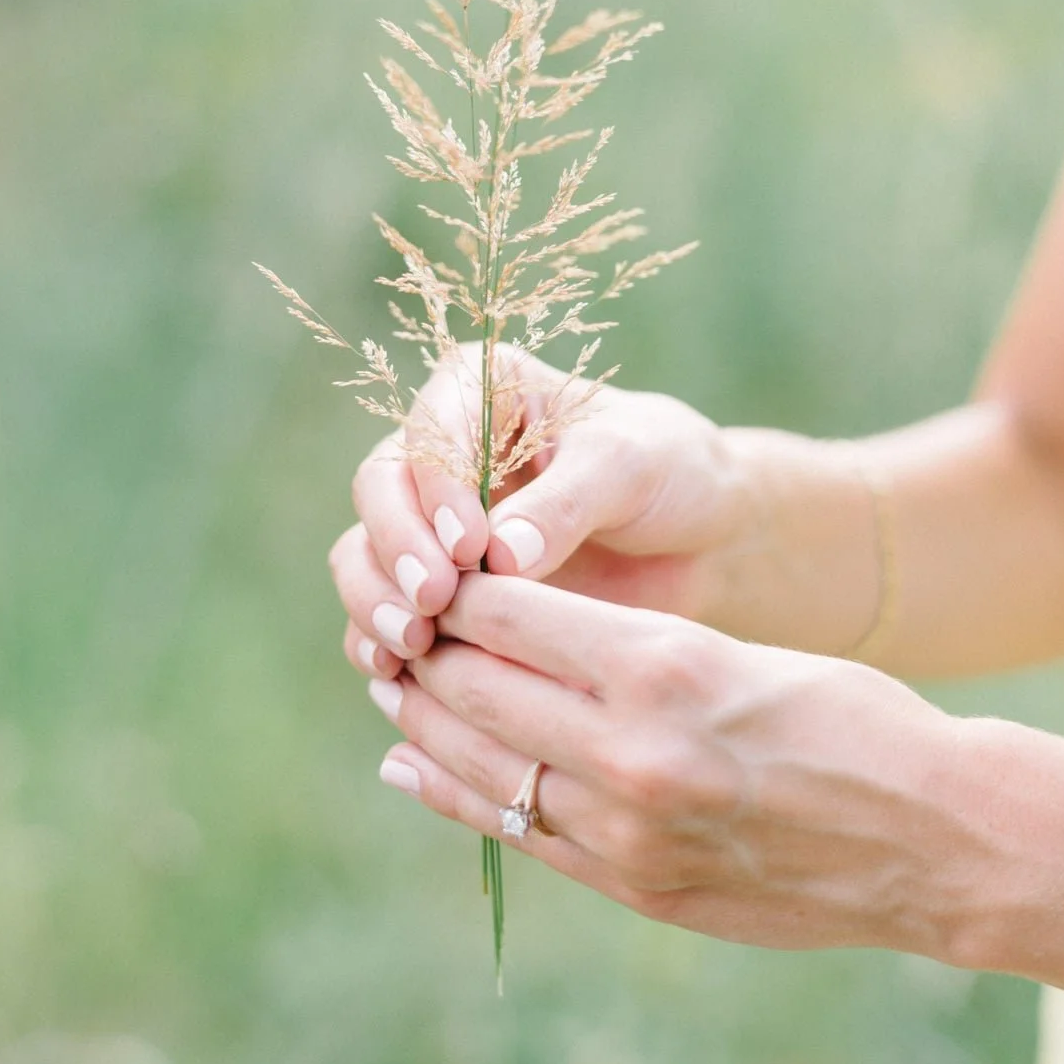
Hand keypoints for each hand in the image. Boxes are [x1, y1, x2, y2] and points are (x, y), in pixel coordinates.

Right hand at [338, 345, 739, 681]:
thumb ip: (563, 504)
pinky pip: (380, 609)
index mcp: (477, 390)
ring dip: (375, 598)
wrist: (699, 538)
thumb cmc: (668, 474)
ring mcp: (425, 520)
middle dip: (395, 549)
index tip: (468, 548)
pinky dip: (376, 640)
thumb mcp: (629, 469)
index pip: (429, 433)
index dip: (435, 491)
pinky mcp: (432, 585)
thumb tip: (499, 558)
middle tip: (432, 601)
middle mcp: (436, 452)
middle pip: (379, 491)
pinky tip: (396, 673)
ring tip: (413, 645)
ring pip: (364, 552)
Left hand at [369, 571, 976, 956]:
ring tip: (394, 690)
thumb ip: (617, 648)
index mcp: (661, 665)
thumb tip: (498, 625)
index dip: (453, 591)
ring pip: (480, 763)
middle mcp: (631, 750)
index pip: (505, 613)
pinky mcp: (635, 885)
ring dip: (421, 723)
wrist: (937, 838)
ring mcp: (628, 830)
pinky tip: (411, 767)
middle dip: (423, 652)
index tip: (429, 572)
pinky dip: (453, 794)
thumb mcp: (732, 647)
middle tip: (392, 627)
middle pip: (474, 687)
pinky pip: (516, 832)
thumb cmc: (845, 715)